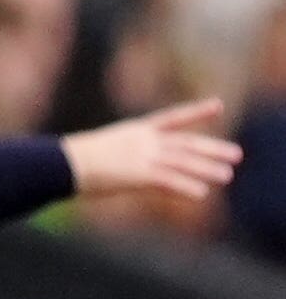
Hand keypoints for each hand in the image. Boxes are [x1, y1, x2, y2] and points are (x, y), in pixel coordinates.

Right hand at [61, 98, 241, 200]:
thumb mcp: (98, 150)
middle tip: (236, 154)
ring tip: (227, 175)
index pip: (172, 117)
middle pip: (186, 143)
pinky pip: (169, 180)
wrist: (62, 163)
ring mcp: (143, 156)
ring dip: (207, 168)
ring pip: (183, 161)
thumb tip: (114, 162)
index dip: (197, 111)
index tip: (218, 105)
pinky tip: (201, 193)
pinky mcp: (139, 174)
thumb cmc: (69, 160)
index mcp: (135, 130)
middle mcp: (144, 141)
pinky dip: (186, 187)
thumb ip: (115, 155)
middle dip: (212, 148)